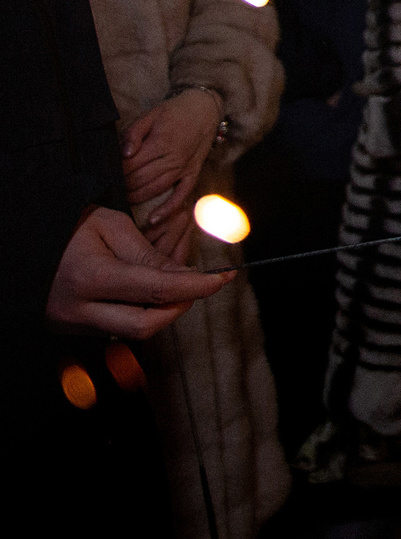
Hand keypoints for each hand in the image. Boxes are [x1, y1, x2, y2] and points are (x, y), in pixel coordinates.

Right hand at [46, 206, 229, 337]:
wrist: (22, 241)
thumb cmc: (67, 226)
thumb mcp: (110, 226)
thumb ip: (148, 255)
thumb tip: (185, 277)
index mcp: (90, 277)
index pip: (156, 290)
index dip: (196, 287)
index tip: (224, 278)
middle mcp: (77, 309)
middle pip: (145, 325)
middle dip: (180, 307)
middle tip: (202, 286)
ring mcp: (69, 323)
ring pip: (130, 330)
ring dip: (160, 311)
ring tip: (174, 284)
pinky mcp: (68, 328)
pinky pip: (113, 326)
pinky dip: (138, 311)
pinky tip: (147, 291)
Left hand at [124, 89, 221, 227]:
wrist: (205, 109)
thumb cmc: (174, 112)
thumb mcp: (150, 115)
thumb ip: (134, 134)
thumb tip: (124, 154)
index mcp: (161, 142)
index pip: (130, 165)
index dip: (116, 171)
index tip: (106, 174)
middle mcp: (173, 158)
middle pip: (140, 179)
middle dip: (123, 185)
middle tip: (111, 188)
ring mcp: (184, 168)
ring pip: (156, 189)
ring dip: (137, 197)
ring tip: (123, 198)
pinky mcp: (193, 173)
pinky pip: (181, 195)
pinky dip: (168, 209)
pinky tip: (154, 220)